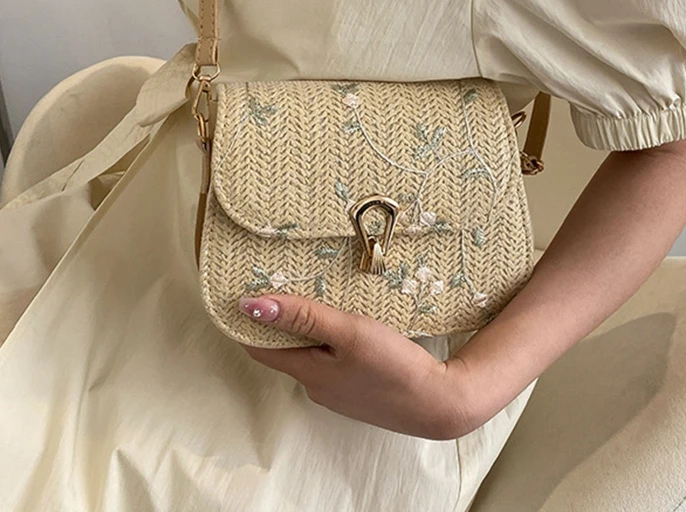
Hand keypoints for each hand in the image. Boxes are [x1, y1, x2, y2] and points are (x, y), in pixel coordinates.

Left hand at [238, 294, 480, 439]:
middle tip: (286, 282)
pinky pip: (332, 362)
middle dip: (281, 320)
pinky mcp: (358, 390)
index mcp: (307, 373)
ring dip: (308, 330)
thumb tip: (249, 305)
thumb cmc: (393, 365)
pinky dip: (330, 342)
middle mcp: (316, 386)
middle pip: (285, 349)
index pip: (259, 347)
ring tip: (318, 297)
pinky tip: (347, 326)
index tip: (246, 288)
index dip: (248, 320)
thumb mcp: (347, 331)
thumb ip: (302, 316)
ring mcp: (338, 392)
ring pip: (311, 355)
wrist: (439, 403)